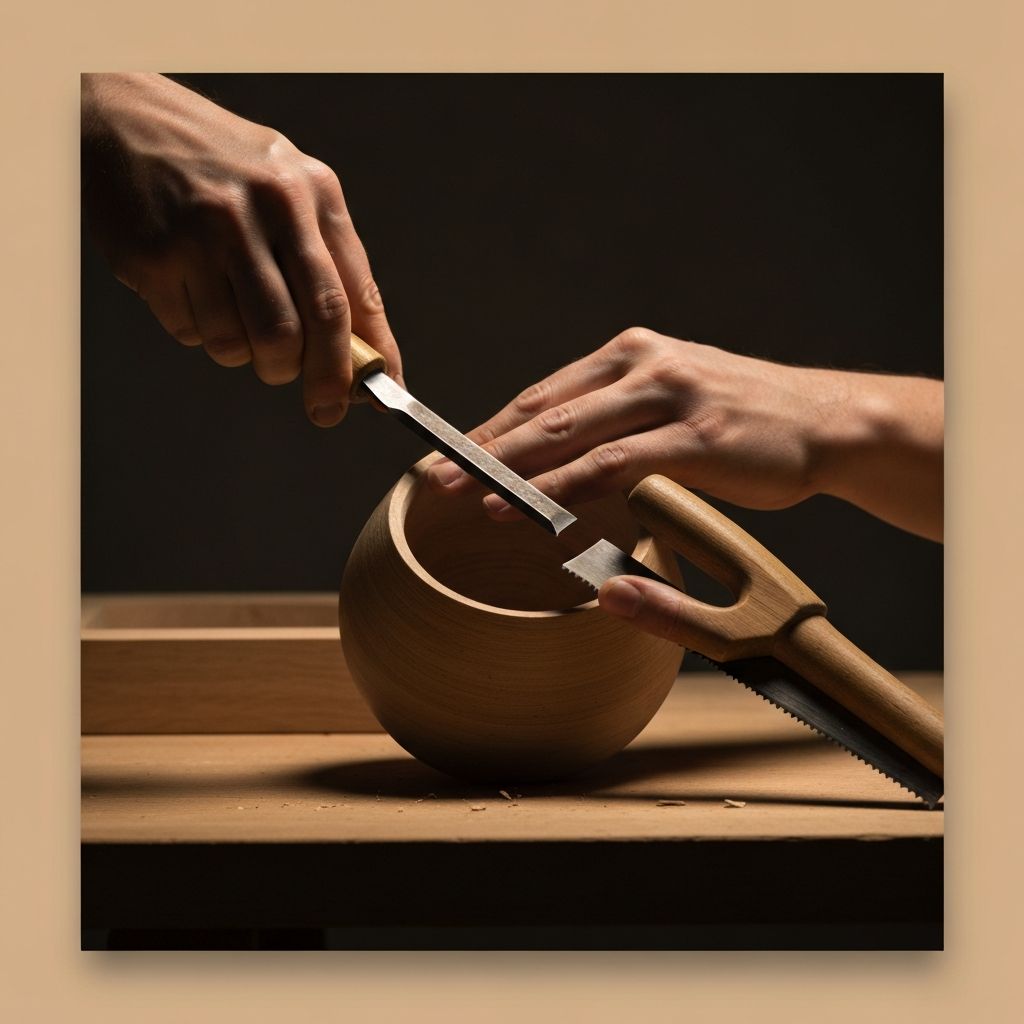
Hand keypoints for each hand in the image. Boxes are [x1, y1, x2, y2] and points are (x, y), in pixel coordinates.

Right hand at [81, 73, 400, 426]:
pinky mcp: (157, 256)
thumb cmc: (220, 167)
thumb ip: (329, 264)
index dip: (373, 356)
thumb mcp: (290, 191)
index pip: (355, 295)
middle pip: (311, 326)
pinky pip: (196, 334)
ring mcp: (208, 231)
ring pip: (252, 343)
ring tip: (242, 325)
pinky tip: (195, 295)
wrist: (124, 120)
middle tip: (324, 407)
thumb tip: (366, 349)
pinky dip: (203, 335)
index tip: (378, 395)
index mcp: (312, 192)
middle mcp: (265, 207)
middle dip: (325, 381)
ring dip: (254, 358)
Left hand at [425, 327, 942, 540]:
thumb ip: (621, 414)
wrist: (827, 421)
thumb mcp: (675, 399)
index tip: (449, 454)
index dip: (492, 426)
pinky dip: (564, 487)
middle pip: (543, 409)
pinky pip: (613, 463)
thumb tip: (563, 450)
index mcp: (633, 352)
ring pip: (569, 432)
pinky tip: (531, 507)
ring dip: (511, 468)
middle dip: (483, 447)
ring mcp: (669, 395)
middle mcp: (644, 363)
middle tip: (433, 478)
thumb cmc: (744, 419)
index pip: (545, 393)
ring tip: (466, 496)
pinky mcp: (694, 435)